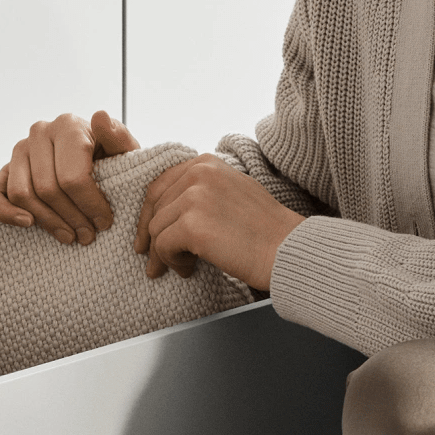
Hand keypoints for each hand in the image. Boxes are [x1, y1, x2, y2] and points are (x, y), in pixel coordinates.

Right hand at [0, 110, 140, 244]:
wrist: (95, 164)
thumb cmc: (112, 161)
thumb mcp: (125, 153)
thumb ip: (120, 138)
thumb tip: (100, 117)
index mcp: (68, 125)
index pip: (72, 176)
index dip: (89, 205)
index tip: (104, 223)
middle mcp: (39, 132)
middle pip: (47, 189)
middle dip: (71, 218)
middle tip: (88, 235)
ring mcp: (18, 151)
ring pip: (22, 195)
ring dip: (47, 222)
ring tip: (70, 235)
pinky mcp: (3, 169)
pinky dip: (6, 213)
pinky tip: (28, 224)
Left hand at [134, 153, 302, 292]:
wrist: (288, 249)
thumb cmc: (265, 230)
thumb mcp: (231, 192)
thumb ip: (200, 193)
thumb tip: (167, 214)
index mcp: (206, 163)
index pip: (160, 186)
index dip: (149, 214)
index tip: (146, 237)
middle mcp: (199, 174)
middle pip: (155, 209)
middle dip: (151, 238)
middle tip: (153, 263)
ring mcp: (194, 197)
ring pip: (157, 229)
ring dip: (164, 254)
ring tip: (181, 268)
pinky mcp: (192, 225)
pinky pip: (163, 246)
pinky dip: (171, 262)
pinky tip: (188, 271)